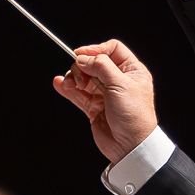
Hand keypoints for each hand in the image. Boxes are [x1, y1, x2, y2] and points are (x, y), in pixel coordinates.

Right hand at [51, 40, 157, 164]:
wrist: (130, 146)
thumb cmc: (134, 117)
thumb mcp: (120, 85)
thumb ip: (101, 66)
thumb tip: (84, 58)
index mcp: (132, 71)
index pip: (112, 49)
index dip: (96, 49)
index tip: (82, 54)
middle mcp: (118, 81)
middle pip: (94, 63)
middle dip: (82, 66)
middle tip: (79, 75)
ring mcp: (105, 94)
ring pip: (84, 78)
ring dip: (73, 78)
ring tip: (70, 84)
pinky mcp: (94, 107)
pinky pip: (78, 94)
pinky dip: (67, 88)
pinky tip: (60, 84)